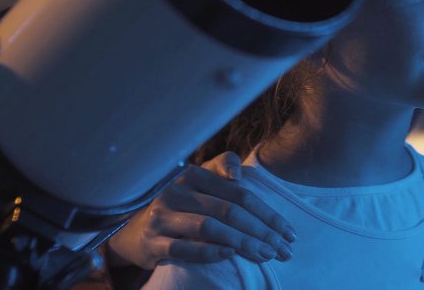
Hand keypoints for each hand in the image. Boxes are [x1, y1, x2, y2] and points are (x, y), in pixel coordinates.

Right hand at [105, 152, 295, 269]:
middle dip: (261, 232)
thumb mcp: (200, 180)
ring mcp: (162, 218)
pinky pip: (184, 248)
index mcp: (194, 175)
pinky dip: (209, 252)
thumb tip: (239, 175)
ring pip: (209, 228)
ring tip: (265, 255)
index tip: (289, 232)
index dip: (268, 214)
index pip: (240, 195)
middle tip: (283, 250)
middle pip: (229, 212)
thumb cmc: (181, 203)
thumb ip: (223, 168)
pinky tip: (230, 254)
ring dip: (242, 243)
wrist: (134, 228)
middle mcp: (177, 192)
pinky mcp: (152, 243)